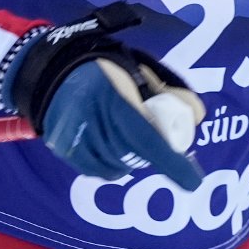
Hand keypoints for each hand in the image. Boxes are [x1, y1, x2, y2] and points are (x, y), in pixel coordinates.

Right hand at [0, 3, 205, 189]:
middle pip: (133, 153)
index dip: (170, 161)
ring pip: (117, 165)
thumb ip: (168, 90)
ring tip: (128, 138)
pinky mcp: (63, 147)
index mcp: (113, 94)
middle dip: (152, 154)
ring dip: (131, 158)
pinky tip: (111, 148)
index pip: (146, 136)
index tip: (192, 182)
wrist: (50, 68)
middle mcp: (91, 117)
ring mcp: (74, 135)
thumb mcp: (137, 68)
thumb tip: (198, 117)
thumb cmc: (103, 66)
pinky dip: (111, 165)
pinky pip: (97, 170)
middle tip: (158, 144)